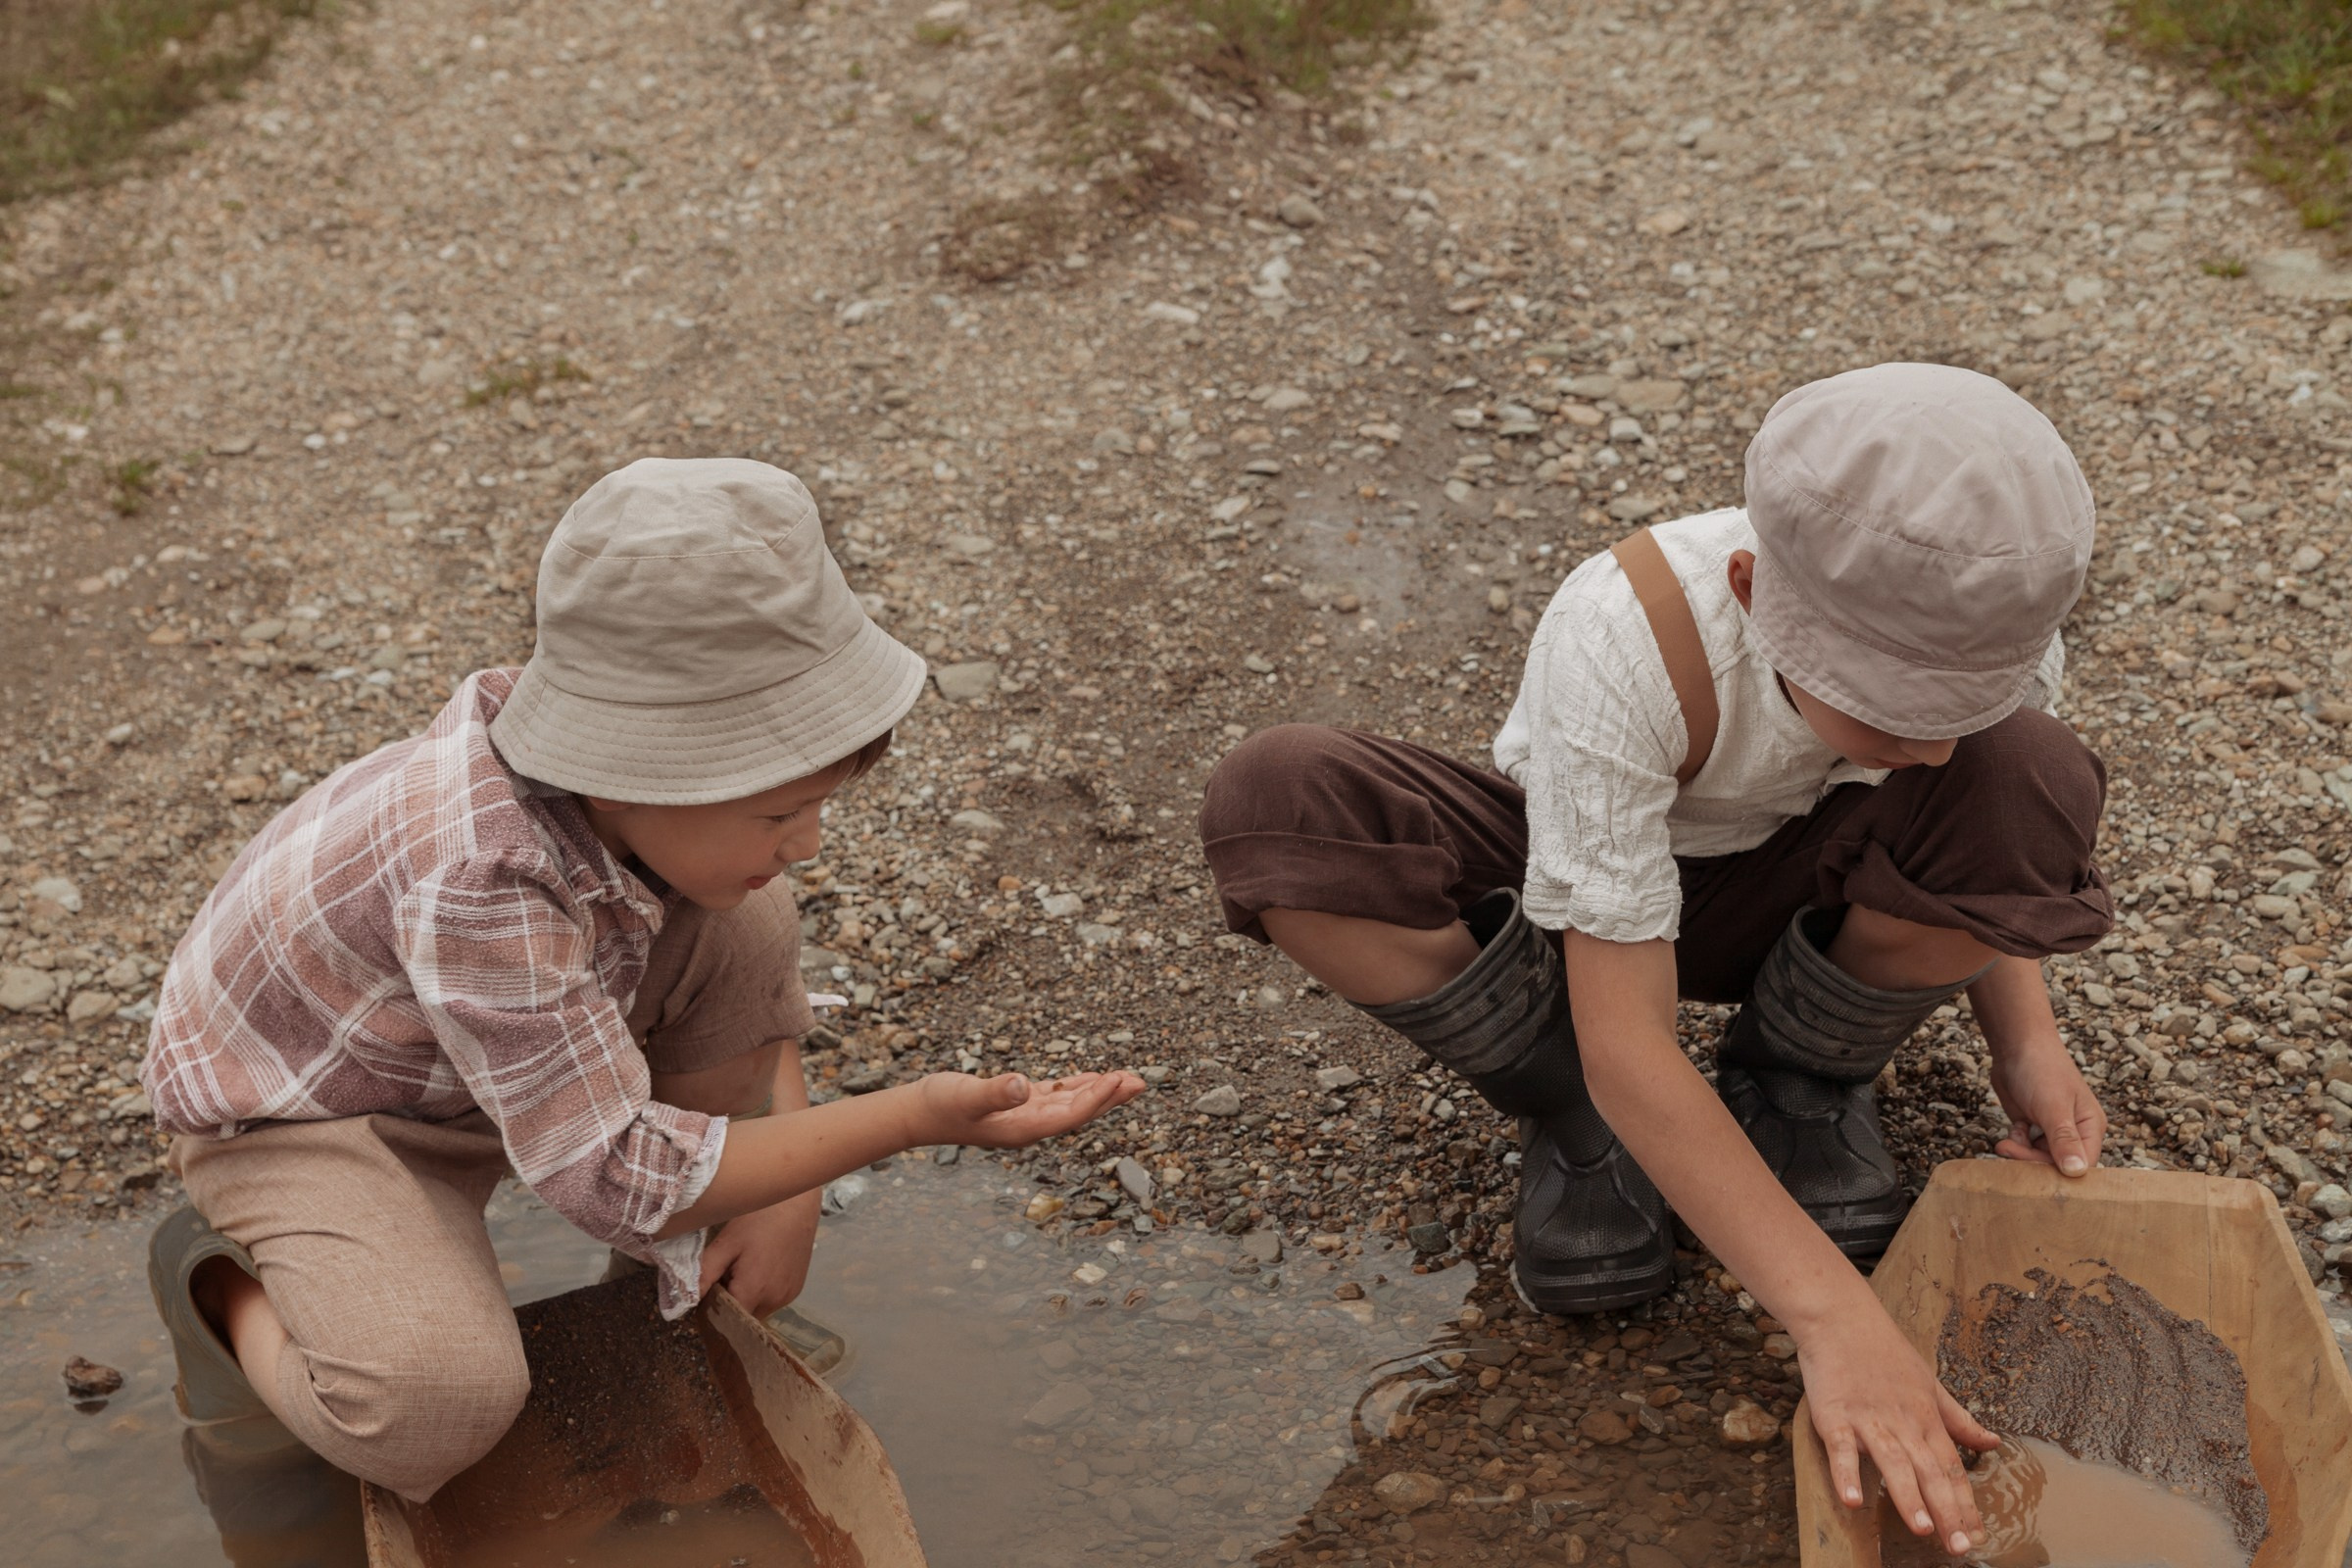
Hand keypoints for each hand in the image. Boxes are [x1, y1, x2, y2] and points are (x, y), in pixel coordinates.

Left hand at [699, 1190, 820, 1318]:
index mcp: (754, 1291)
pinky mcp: (796, 1290)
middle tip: (724, 1276)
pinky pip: (771, 1302)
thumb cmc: (758, 1218)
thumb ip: (705, 1274)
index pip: (726, 1320)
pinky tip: (760, 1268)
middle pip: (743, 1317)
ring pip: (757, 1311)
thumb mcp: (726, 1243)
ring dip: (746, 1299)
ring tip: (743, 1269)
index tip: (705, 1294)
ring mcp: (788, 1296)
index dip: (713, 1311)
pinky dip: (761, 1293)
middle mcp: (774, 1301)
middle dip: (729, 1304)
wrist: (797, 1202)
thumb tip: (686, 1300)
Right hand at [910, 1070, 1147, 1149]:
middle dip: (1111, 1098)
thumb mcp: (965, 1096)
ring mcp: (1025, 1116)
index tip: (1119, 1079)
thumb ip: (993, 1092)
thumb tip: (1021, 1086)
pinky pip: (1056, 1096)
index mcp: (1023, 1130)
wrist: (916, 1114)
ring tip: (1128, 1079)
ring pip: (1072, 1103)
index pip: (1070, 1115)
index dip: (1096, 1098)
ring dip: (1099, 1091)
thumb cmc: (938, 1106)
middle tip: (1141, 1082)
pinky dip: (1076, 1086)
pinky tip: (1093, 1077)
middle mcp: (1029, 1127)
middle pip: (1080, 1112)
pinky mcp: (1017, 1104)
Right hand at [1799, 1298, 1997, 1555]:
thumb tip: (1993, 1443)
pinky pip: (1842, 1449)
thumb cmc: (1885, 1352)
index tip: (1977, 1535)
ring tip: (1922, 1528)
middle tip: (1958, 1547)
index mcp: (1926, 1418)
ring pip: (1893, 1462)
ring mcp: (1868, 1419)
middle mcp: (1902, 1422)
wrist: (1841, 1318)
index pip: (1952, 1467)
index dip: (1965, 1503)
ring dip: (1907, 1496)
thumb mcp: (1930, 1384)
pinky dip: (1847, 1474)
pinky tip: (1853, 1500)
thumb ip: (1959, 1420)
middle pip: (1929, 1471)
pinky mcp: (1835, 1415)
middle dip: (1946, 1511)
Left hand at [1988, 1035, 2105, 1175]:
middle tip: (2010, 1151)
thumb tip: (2077, 1172)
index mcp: (2090, 1128)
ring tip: (2007, 1142)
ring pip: (2039, 1158)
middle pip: (2058, 1165)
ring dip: (2021, 1154)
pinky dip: (2016, 1143)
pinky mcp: (2033, 1126)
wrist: (2016, 1045)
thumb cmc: (2042, 1070)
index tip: (2035, 1174)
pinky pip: (2025, 1148)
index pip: (2083, 1166)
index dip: (2060, 1174)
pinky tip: (2013, 1129)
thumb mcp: (2053, 1107)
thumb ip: (2064, 1139)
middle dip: (2033, 1162)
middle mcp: (2075, 1132)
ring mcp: (2052, 1129)